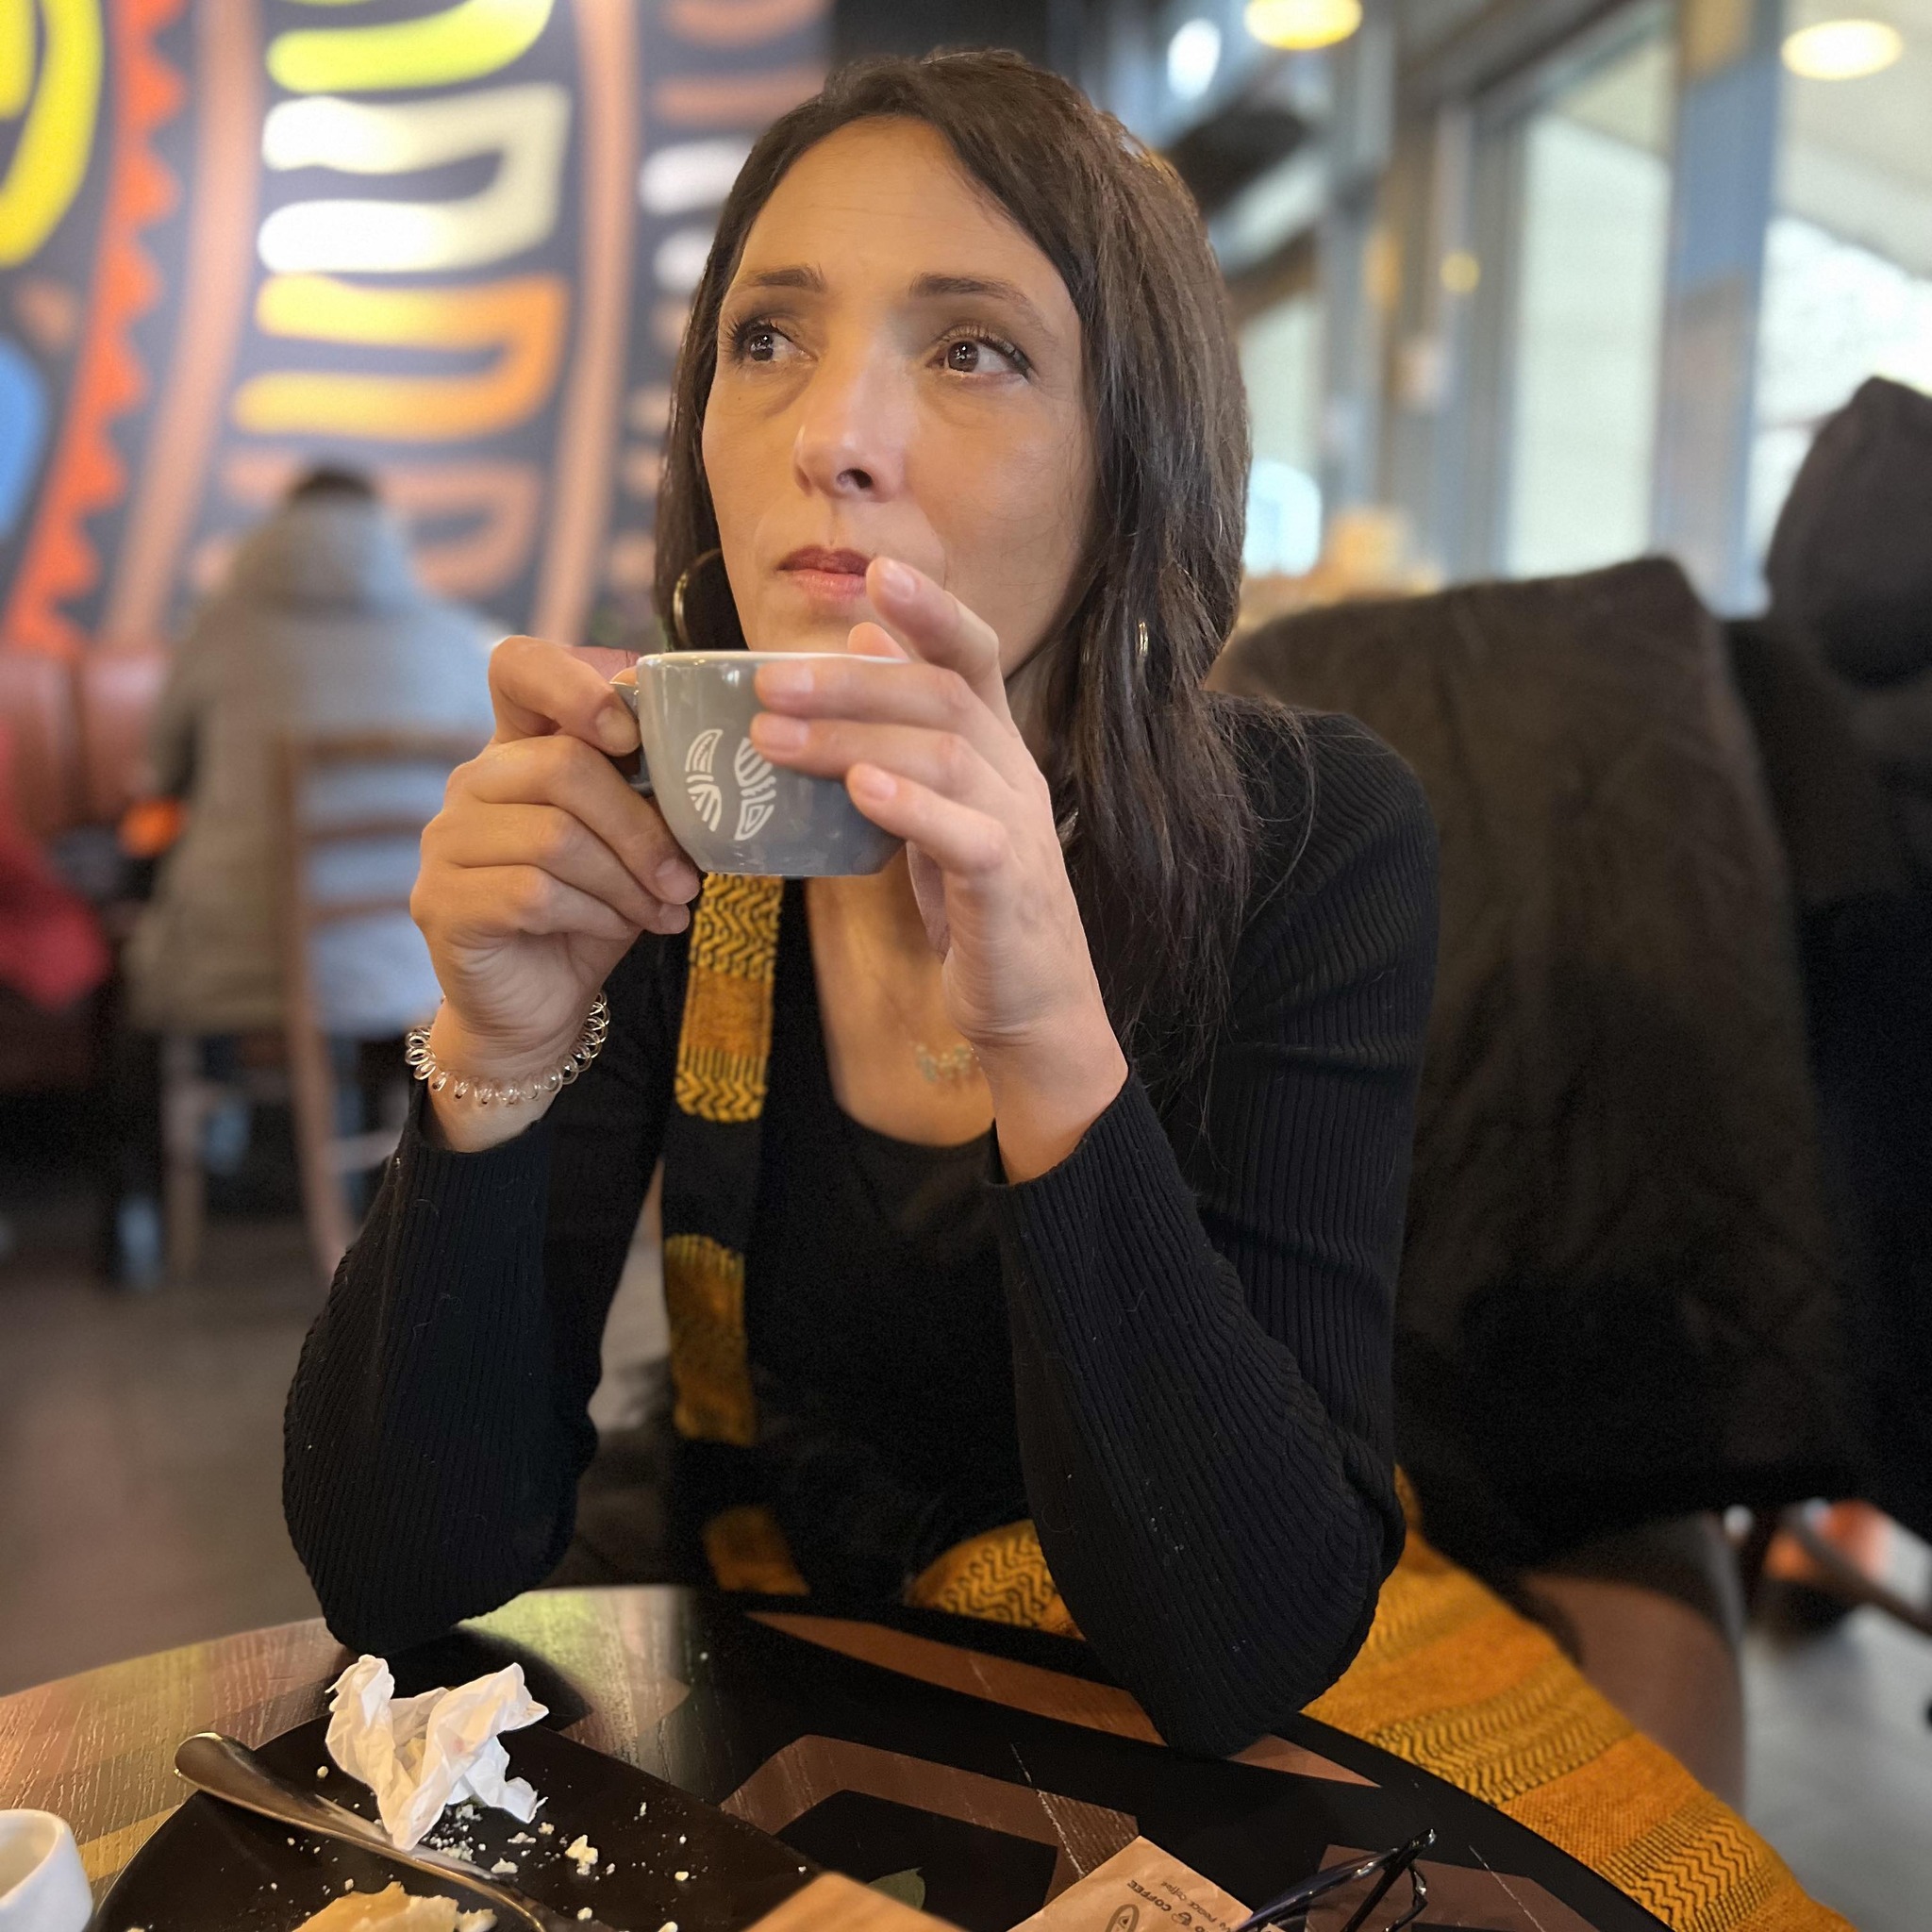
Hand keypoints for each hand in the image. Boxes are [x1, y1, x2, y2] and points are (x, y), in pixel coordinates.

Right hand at [412, 637, 701, 1148]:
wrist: (537, 1008)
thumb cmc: (592, 911)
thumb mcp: (632, 844)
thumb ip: (651, 795)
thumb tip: (714, 763)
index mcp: (518, 749)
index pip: (519, 667)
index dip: (575, 682)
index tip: (631, 734)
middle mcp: (471, 783)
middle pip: (564, 767)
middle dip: (642, 827)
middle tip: (687, 878)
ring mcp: (446, 841)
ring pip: (555, 837)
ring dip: (628, 880)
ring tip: (664, 910)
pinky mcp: (442, 901)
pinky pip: (533, 892)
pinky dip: (595, 913)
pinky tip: (621, 929)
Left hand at [749, 558, 1127, 1177]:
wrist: (1033, 1006)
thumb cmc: (977, 903)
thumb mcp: (939, 804)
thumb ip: (905, 728)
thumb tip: (863, 638)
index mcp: (996, 748)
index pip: (973, 656)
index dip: (931, 611)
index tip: (875, 572)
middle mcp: (1014, 772)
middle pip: (941, 695)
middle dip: (851, 680)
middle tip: (766, 681)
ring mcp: (1017, 825)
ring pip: (942, 752)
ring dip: (851, 737)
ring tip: (773, 737)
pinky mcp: (1008, 885)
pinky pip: (965, 834)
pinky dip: (911, 805)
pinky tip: (859, 789)